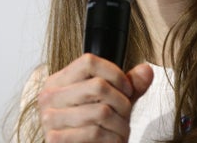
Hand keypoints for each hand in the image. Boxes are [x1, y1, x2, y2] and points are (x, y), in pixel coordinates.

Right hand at [37, 53, 153, 142]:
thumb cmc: (93, 129)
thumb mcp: (112, 102)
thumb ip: (128, 86)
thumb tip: (146, 70)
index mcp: (59, 81)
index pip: (89, 61)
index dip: (115, 74)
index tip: (127, 89)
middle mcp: (50, 96)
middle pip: (98, 86)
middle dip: (122, 102)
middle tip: (126, 114)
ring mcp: (50, 118)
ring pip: (101, 111)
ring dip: (120, 124)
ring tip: (121, 130)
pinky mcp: (54, 139)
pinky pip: (94, 132)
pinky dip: (111, 139)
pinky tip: (112, 140)